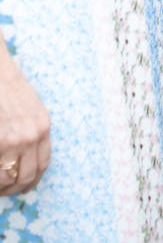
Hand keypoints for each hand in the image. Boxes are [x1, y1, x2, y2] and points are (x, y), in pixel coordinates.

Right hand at [0, 52, 50, 194]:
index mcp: (43, 125)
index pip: (43, 163)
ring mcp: (15, 140)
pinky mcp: (1, 142)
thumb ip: (30, 130)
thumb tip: (22, 158)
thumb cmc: (8, 88)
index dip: (32, 179)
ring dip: (2, 186)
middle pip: (27, 175)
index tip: (23, 185)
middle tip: (5, 190)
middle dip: (15, 188)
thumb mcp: (28, 108)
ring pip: (9, 178)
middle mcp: (33, 135)